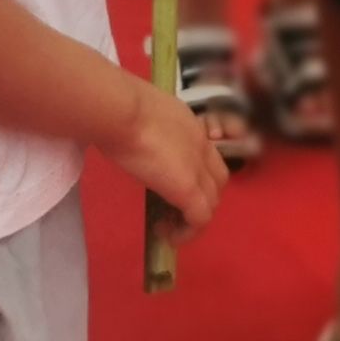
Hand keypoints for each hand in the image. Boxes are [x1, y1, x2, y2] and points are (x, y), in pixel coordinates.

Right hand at [111, 80, 228, 236]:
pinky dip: (187, 231)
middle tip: (173, 206)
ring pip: (213, 201)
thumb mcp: (142, 113)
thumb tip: (131, 136)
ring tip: (168, 223)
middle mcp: (201, 147)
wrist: (125, 112)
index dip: (197, 174)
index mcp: (189, 126)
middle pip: (217, 181)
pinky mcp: (188, 189)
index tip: (172, 185)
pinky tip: (166, 233)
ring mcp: (198, 169)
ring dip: (194, 216)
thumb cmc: (122, 107)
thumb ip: (147, 127)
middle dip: (200, 197)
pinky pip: (200, 219)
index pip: (207, 155)